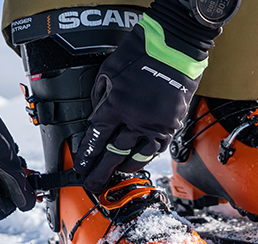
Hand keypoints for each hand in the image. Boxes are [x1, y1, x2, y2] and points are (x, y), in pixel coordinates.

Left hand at [74, 1, 220, 192]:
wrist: (175, 47)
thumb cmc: (142, 52)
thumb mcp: (109, 70)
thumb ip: (100, 95)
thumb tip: (96, 114)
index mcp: (116, 105)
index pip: (97, 138)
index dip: (87, 155)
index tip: (81, 165)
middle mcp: (135, 119)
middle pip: (113, 153)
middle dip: (100, 171)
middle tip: (92, 184)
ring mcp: (155, 124)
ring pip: (136, 156)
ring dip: (122, 168)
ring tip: (114, 175)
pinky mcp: (171, 125)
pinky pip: (156, 150)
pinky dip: (145, 159)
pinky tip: (136, 163)